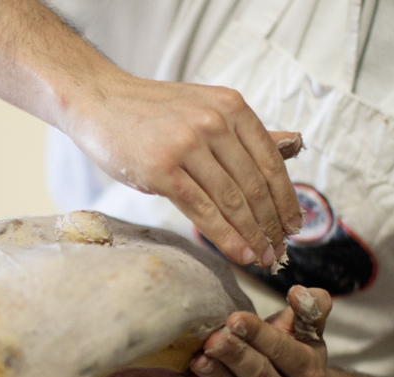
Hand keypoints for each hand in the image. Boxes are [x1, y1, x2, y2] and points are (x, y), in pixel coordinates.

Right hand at [67, 77, 303, 266]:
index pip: (271, 161)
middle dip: (271, 224)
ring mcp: (188, 145)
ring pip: (232, 201)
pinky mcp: (162, 169)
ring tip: (262, 258)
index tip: (293, 225)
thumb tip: (291, 146)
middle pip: (255, 185)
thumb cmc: (150, 112)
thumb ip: (241, 132)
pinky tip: (239, 253)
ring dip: (252, 236)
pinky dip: (226, 236)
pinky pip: (203, 210)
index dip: (286, 199)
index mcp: (231, 107)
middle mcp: (214, 123)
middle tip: (279, 250)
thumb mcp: (203, 109)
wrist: (99, 102)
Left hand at [183, 286, 330, 376]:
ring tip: (197, 358)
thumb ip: (309, 309)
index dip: (259, 335)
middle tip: (213, 338)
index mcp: (309, 374)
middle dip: (235, 356)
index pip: (285, 352)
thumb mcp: (304, 331)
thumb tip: (300, 292)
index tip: (235, 318)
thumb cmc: (286, 352)